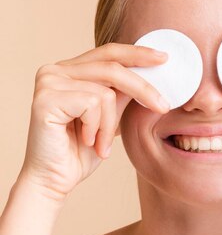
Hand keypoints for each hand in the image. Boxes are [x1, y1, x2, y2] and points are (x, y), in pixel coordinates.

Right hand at [20, 43, 168, 202]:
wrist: (53, 182)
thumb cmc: (80, 152)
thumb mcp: (110, 117)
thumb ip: (122, 93)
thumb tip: (150, 72)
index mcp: (69, 70)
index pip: (108, 52)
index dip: (137, 53)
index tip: (164, 58)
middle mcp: (55, 70)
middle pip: (112, 67)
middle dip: (143, 88)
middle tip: (163, 107)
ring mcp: (48, 82)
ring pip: (105, 92)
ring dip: (110, 124)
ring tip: (100, 143)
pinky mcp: (45, 98)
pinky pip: (91, 104)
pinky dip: (96, 128)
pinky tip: (85, 141)